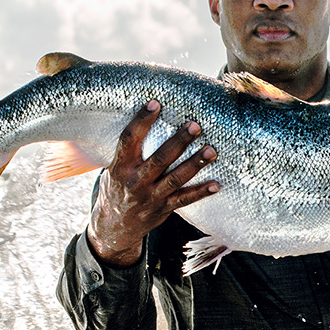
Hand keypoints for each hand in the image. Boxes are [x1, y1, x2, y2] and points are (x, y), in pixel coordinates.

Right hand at [85, 101, 217, 266]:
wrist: (114, 226)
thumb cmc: (117, 187)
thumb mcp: (113, 168)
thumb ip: (129, 150)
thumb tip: (149, 117)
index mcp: (119, 167)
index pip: (129, 140)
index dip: (141, 121)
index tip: (155, 103)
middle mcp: (135, 182)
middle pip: (159, 159)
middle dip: (179, 142)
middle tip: (195, 125)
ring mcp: (150, 197)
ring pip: (175, 179)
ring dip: (195, 164)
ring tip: (211, 150)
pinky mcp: (164, 209)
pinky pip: (184, 199)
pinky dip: (201, 192)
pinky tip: (216, 184)